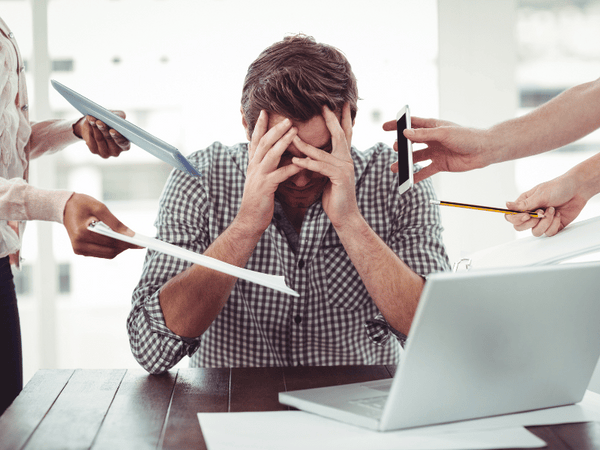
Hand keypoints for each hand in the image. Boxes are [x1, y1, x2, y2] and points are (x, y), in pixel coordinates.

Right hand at [63, 193, 140, 257]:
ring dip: (120, 248)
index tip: (141, 243)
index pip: (111, 241)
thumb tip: (131, 235)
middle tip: (139, 242)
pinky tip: (119, 241)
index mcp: (83, 233)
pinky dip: (112, 248)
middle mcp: (79, 245)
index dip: (128, 243)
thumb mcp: (100, 208)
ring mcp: (79, 250)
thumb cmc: (82, 204)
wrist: (64, 207)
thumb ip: (116, 223)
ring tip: (131, 241)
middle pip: (110, 251)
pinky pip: (101, 253)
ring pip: (107, 254)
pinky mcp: (80, 251)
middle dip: (125, 246)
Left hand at [73, 112, 130, 157]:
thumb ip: (120, 116)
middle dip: (104, 130)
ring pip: (99, 139)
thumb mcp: (116, 116)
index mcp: (125, 144)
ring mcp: (105, 152)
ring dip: (95, 127)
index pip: (124, 143)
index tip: (112, 130)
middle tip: (99, 122)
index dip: (118, 137)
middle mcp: (116, 151)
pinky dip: (89, 130)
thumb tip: (119, 117)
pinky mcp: (94, 150)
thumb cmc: (109, 121)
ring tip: (92, 119)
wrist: (94, 125)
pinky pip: (91, 140)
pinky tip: (89, 123)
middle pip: (110, 139)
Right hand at [238, 110, 300, 233]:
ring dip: (282, 141)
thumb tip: (272, 156)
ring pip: (270, 154)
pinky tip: (302, 163)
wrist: (249, 220)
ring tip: (294, 131)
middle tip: (287, 117)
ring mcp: (258, 176)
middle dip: (275, 128)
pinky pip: (280, 174)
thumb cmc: (258, 201)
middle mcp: (254, 167)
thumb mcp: (259, 180)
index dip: (260, 126)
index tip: (265, 111)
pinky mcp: (265, 187)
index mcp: (253, 164)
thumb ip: (265, 167)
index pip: (255, 141)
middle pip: (264, 143)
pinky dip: (291, 167)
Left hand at [291, 103, 357, 228]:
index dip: (341, 118)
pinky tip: (295, 160)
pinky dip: (307, 163)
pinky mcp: (339, 178)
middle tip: (323, 104)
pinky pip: (320, 167)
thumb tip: (312, 153)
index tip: (339, 103)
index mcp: (344, 158)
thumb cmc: (334, 197)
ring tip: (292, 135)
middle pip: (339, 134)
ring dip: (305, 144)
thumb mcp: (328, 176)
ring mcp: (345, 168)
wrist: (344, 216)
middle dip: (331, 119)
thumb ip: (323, 163)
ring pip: (322, 152)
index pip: (344, 134)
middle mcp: (347, 160)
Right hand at [382, 116, 489, 182]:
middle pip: (411, 143)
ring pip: (416, 158)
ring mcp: (435, 152)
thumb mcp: (443, 133)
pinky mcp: (440, 164)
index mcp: (432, 127)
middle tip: (395, 149)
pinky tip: (408, 180)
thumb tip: (405, 134)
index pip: (411, 124)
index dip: (398, 125)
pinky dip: (416, 176)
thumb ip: (424, 135)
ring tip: (395, 168)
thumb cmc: (467, 136)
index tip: (385, 127)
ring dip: (405, 163)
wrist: (483, 151)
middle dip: (401, 146)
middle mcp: (432, 139)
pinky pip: (425, 171)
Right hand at [505, 174, 586, 236]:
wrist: (578, 189)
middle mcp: (531, 213)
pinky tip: (558, 214)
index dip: (516, 219)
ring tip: (552, 210)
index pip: (511, 216)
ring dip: (545, 222)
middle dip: (531, 222)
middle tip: (540, 214)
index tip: (527, 215)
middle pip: (520, 227)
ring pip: (535, 232)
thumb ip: (524, 204)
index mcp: (524, 204)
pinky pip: (548, 233)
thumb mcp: (540, 194)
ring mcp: (541, 221)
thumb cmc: (558, 187)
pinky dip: (554, 224)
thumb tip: (506, 205)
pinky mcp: (552, 226)